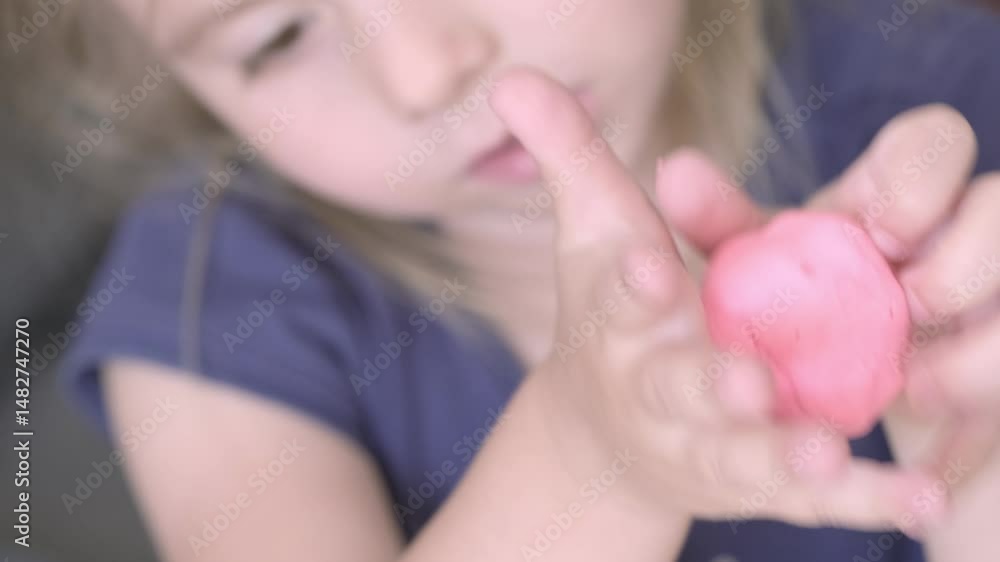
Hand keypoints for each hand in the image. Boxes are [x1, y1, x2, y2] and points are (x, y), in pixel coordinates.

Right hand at [489, 69, 939, 531]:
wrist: (608, 434)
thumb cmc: (615, 311)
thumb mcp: (596, 229)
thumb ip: (568, 153)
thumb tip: (511, 77)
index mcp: (619, 324)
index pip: (617, 301)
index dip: (630, 286)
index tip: (648, 268)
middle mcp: (655, 388)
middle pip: (676, 387)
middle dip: (705, 384)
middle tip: (742, 380)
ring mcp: (706, 442)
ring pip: (739, 454)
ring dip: (779, 456)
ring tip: (823, 451)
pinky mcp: (756, 482)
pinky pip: (809, 497)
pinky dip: (860, 500)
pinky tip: (913, 499)